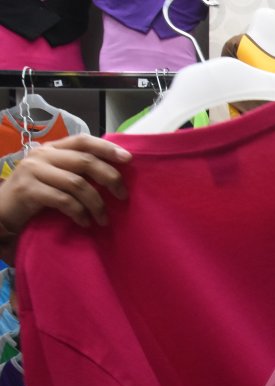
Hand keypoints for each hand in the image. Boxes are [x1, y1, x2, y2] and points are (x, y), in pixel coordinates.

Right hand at [0, 136, 130, 235]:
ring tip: (104, 219)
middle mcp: (43, 155)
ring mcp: (33, 171)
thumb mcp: (58, 178)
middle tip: (123, 196)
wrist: (3, 210)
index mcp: (53, 149)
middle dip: (110, 178)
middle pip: (85, 161)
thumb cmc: (37, 195)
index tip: (128, 160)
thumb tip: (115, 175)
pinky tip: (86, 222)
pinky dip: (79, 213)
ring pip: (77, 183)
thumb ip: (78, 171)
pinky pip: (63, 200)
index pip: (83, 141)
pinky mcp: (28, 190)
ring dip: (97, 203)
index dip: (107, 148)